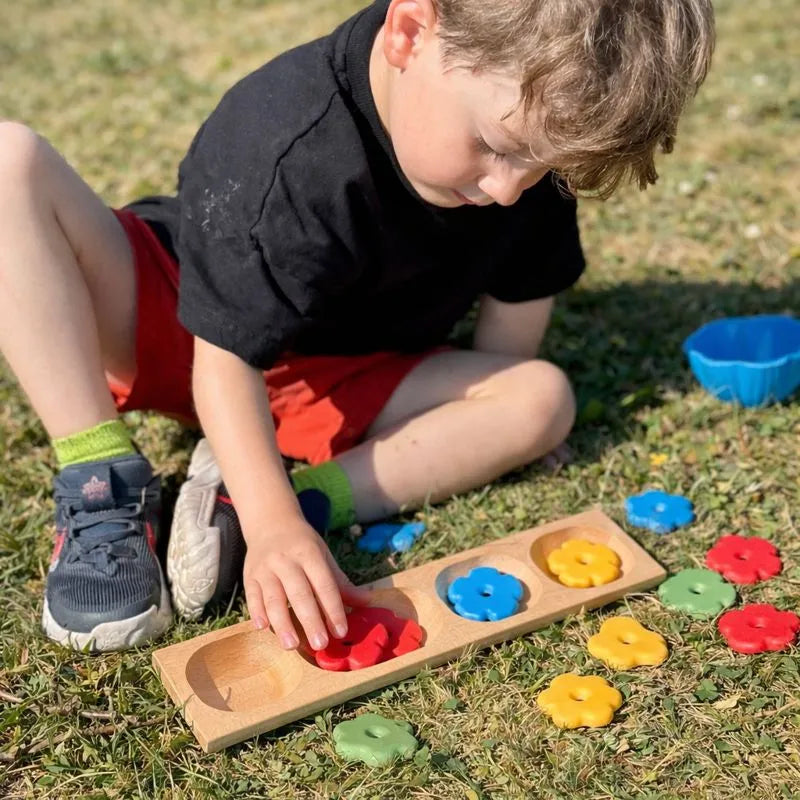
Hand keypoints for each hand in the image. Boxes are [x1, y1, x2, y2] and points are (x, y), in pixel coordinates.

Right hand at [242, 514, 369, 650]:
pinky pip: (252, 596)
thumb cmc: (302, 544)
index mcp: (309, 554)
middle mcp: (286, 560)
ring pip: (273, 597)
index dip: (333, 608)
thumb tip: (366, 601)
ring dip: (282, 623)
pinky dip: (257, 612)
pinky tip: (264, 628)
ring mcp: (265, 568)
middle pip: (299, 593)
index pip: (324, 584)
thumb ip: (341, 582)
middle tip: (320, 644)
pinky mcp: (249, 576)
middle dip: (310, 620)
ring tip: (291, 645)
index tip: (341, 631)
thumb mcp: (323, 555)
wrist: (270, 523)